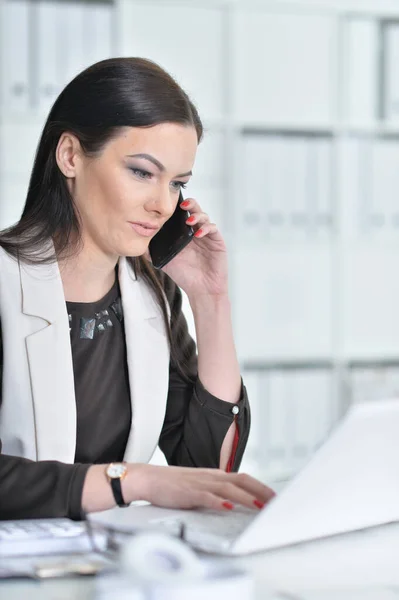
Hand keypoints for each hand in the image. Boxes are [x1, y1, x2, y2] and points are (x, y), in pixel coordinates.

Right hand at [125, 464, 275, 510]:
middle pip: (242, 480)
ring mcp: (200, 483)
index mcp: (215, 475)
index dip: (261, 487)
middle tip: (276, 502)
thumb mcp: (199, 486)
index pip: (244, 478)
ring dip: (245, 498)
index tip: (275, 497)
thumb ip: (216, 491)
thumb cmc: (173, 485)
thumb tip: (234, 503)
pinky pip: (206, 496)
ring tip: (259, 507)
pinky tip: (227, 507)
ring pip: (228, 488)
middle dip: (260, 491)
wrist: (148, 478)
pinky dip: (218, 502)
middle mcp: (211, 476)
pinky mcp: (188, 492)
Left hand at [161, 197, 228, 298]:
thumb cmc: (185, 275)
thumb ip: (152, 251)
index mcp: (183, 234)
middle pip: (194, 210)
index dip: (177, 207)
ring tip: (189, 221)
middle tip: (182, 205)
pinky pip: (213, 228)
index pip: (181, 214)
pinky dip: (206, 228)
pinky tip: (198, 234)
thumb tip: (138, 243)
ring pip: (204, 216)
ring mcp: (207, 236)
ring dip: (197, 215)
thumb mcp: (165, 261)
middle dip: (189, 204)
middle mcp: (195, 231)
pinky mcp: (217, 241)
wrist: (201, 290)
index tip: (169, 205)